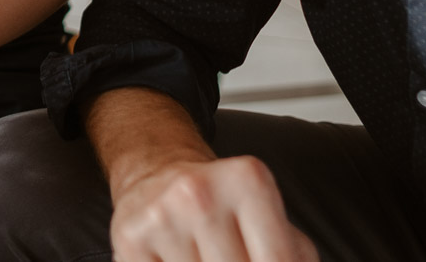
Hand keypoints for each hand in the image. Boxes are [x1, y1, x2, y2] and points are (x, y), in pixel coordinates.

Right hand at [110, 156, 318, 260]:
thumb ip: (295, 254)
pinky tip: (178, 258)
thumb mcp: (270, 216)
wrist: (157, 173)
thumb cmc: (224, 205)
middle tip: (227, 256)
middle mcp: (201, 192)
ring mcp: (162, 216)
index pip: (278, 261)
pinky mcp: (130, 238)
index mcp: (248, 180)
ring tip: (206, 256)